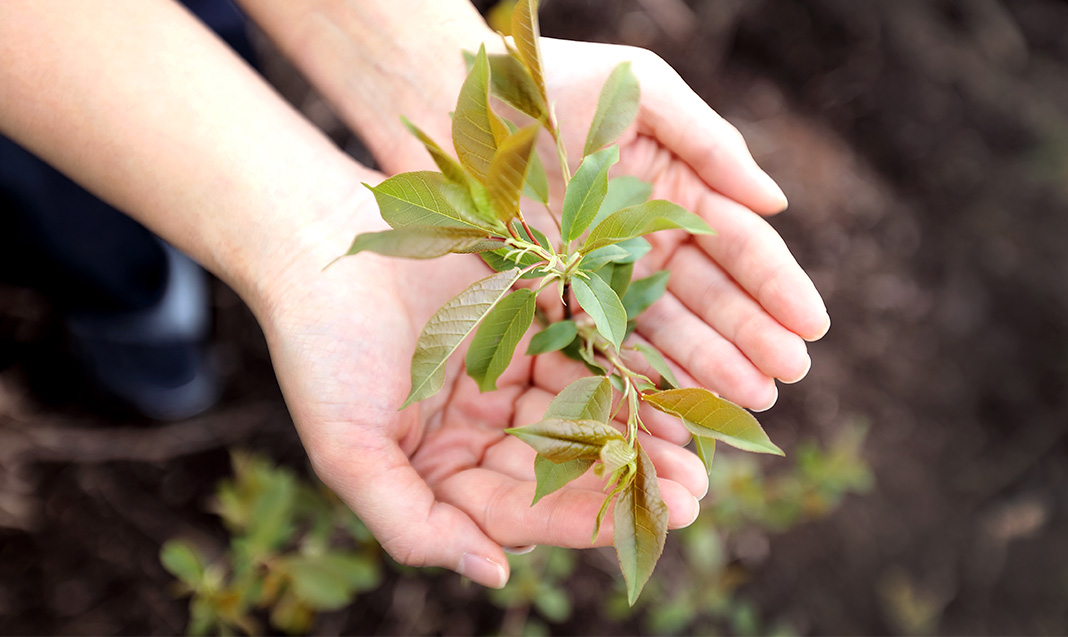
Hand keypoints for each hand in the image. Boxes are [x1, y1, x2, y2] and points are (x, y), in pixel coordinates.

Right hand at [260, 199, 706, 587]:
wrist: (316, 239)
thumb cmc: (320, 349)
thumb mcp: (349, 451)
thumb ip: (413, 524)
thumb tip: (496, 575)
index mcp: (440, 472)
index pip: (518, 509)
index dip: (578, 519)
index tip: (638, 524)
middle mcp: (480, 432)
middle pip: (564, 468)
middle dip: (625, 483)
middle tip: (693, 496)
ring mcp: (507, 376)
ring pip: (585, 413)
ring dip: (639, 431)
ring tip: (693, 449)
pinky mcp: (529, 321)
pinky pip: (586, 351)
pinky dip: (626, 368)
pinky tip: (668, 384)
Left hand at [535, 38, 829, 411]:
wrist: (465, 102)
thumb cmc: (558, 82)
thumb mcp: (647, 93)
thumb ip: (712, 146)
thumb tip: (777, 202)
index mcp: (679, 190)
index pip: (740, 243)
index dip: (777, 283)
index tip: (813, 323)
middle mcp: (650, 238)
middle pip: (714, 295)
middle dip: (754, 335)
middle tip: (790, 375)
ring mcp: (608, 271)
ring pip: (671, 325)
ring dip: (713, 362)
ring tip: (753, 397)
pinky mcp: (563, 295)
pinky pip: (610, 337)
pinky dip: (646, 368)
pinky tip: (680, 398)